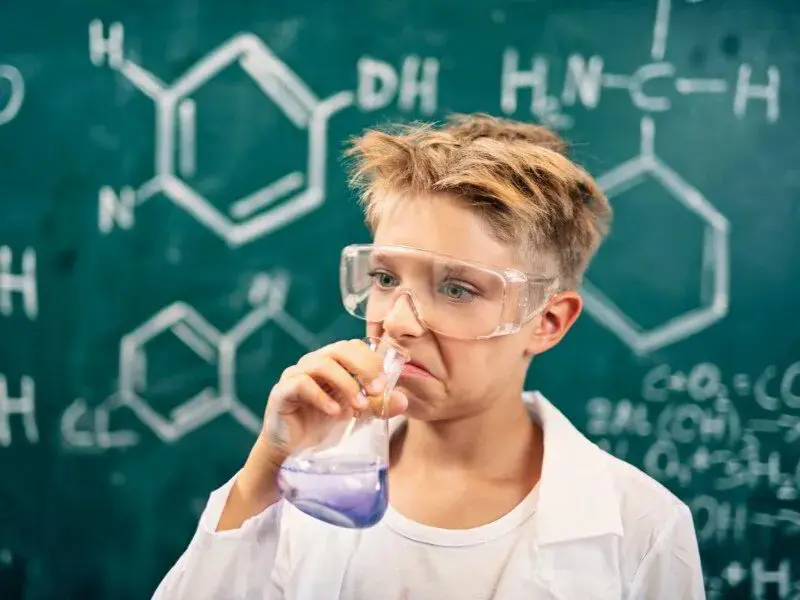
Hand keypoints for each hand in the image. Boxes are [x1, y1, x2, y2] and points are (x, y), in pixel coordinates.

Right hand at [219, 339, 407, 530]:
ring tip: (359, 406)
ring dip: (345, 383)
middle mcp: (313, 363)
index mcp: (332, 362)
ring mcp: (295, 375)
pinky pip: (300, 384)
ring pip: (322, 364)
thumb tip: (403, 400)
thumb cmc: (322, 425)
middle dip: (363, 367)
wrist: (290, 452)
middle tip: (376, 390)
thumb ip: (376, 405)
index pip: (353, 346)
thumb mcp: (355, 413)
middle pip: (339, 349)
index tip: (385, 383)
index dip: (371, 360)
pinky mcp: (281, 393)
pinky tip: (336, 413)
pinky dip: (321, 397)